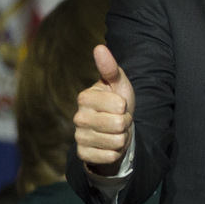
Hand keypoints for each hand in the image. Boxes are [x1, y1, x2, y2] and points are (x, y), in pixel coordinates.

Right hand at [74, 44, 135, 175]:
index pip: (119, 106)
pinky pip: (109, 156)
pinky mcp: (83, 154)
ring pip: (116, 141)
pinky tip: (109, 146)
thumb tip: (99, 47)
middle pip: (119, 124)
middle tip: (119, 120)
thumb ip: (110, 68)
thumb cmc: (116, 102)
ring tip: (115, 132)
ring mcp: (79, 137)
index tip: (120, 106)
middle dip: (125, 123)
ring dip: (122, 138)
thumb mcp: (118, 84)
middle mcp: (78, 117)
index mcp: (85, 97)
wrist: (114, 130)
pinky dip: (115, 152)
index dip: (126, 107)